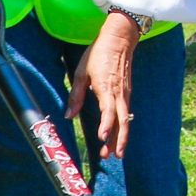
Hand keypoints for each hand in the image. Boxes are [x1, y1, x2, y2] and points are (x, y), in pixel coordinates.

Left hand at [68, 10, 141, 157]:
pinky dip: (123, 126)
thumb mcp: (81, 72)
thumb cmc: (98, 54)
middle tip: (112, 156)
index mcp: (106, 88)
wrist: (120, 39)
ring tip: (115, 153)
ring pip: (126, 120)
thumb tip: (68, 115)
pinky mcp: (127, 92)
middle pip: (123, 122)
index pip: (109, 111)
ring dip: (121, 137)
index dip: (106, 126)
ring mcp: (125, 94)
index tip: (102, 138)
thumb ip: (76, 95)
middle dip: (119, 140)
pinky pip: (126, 113)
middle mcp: (119, 94)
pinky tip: (119, 134)